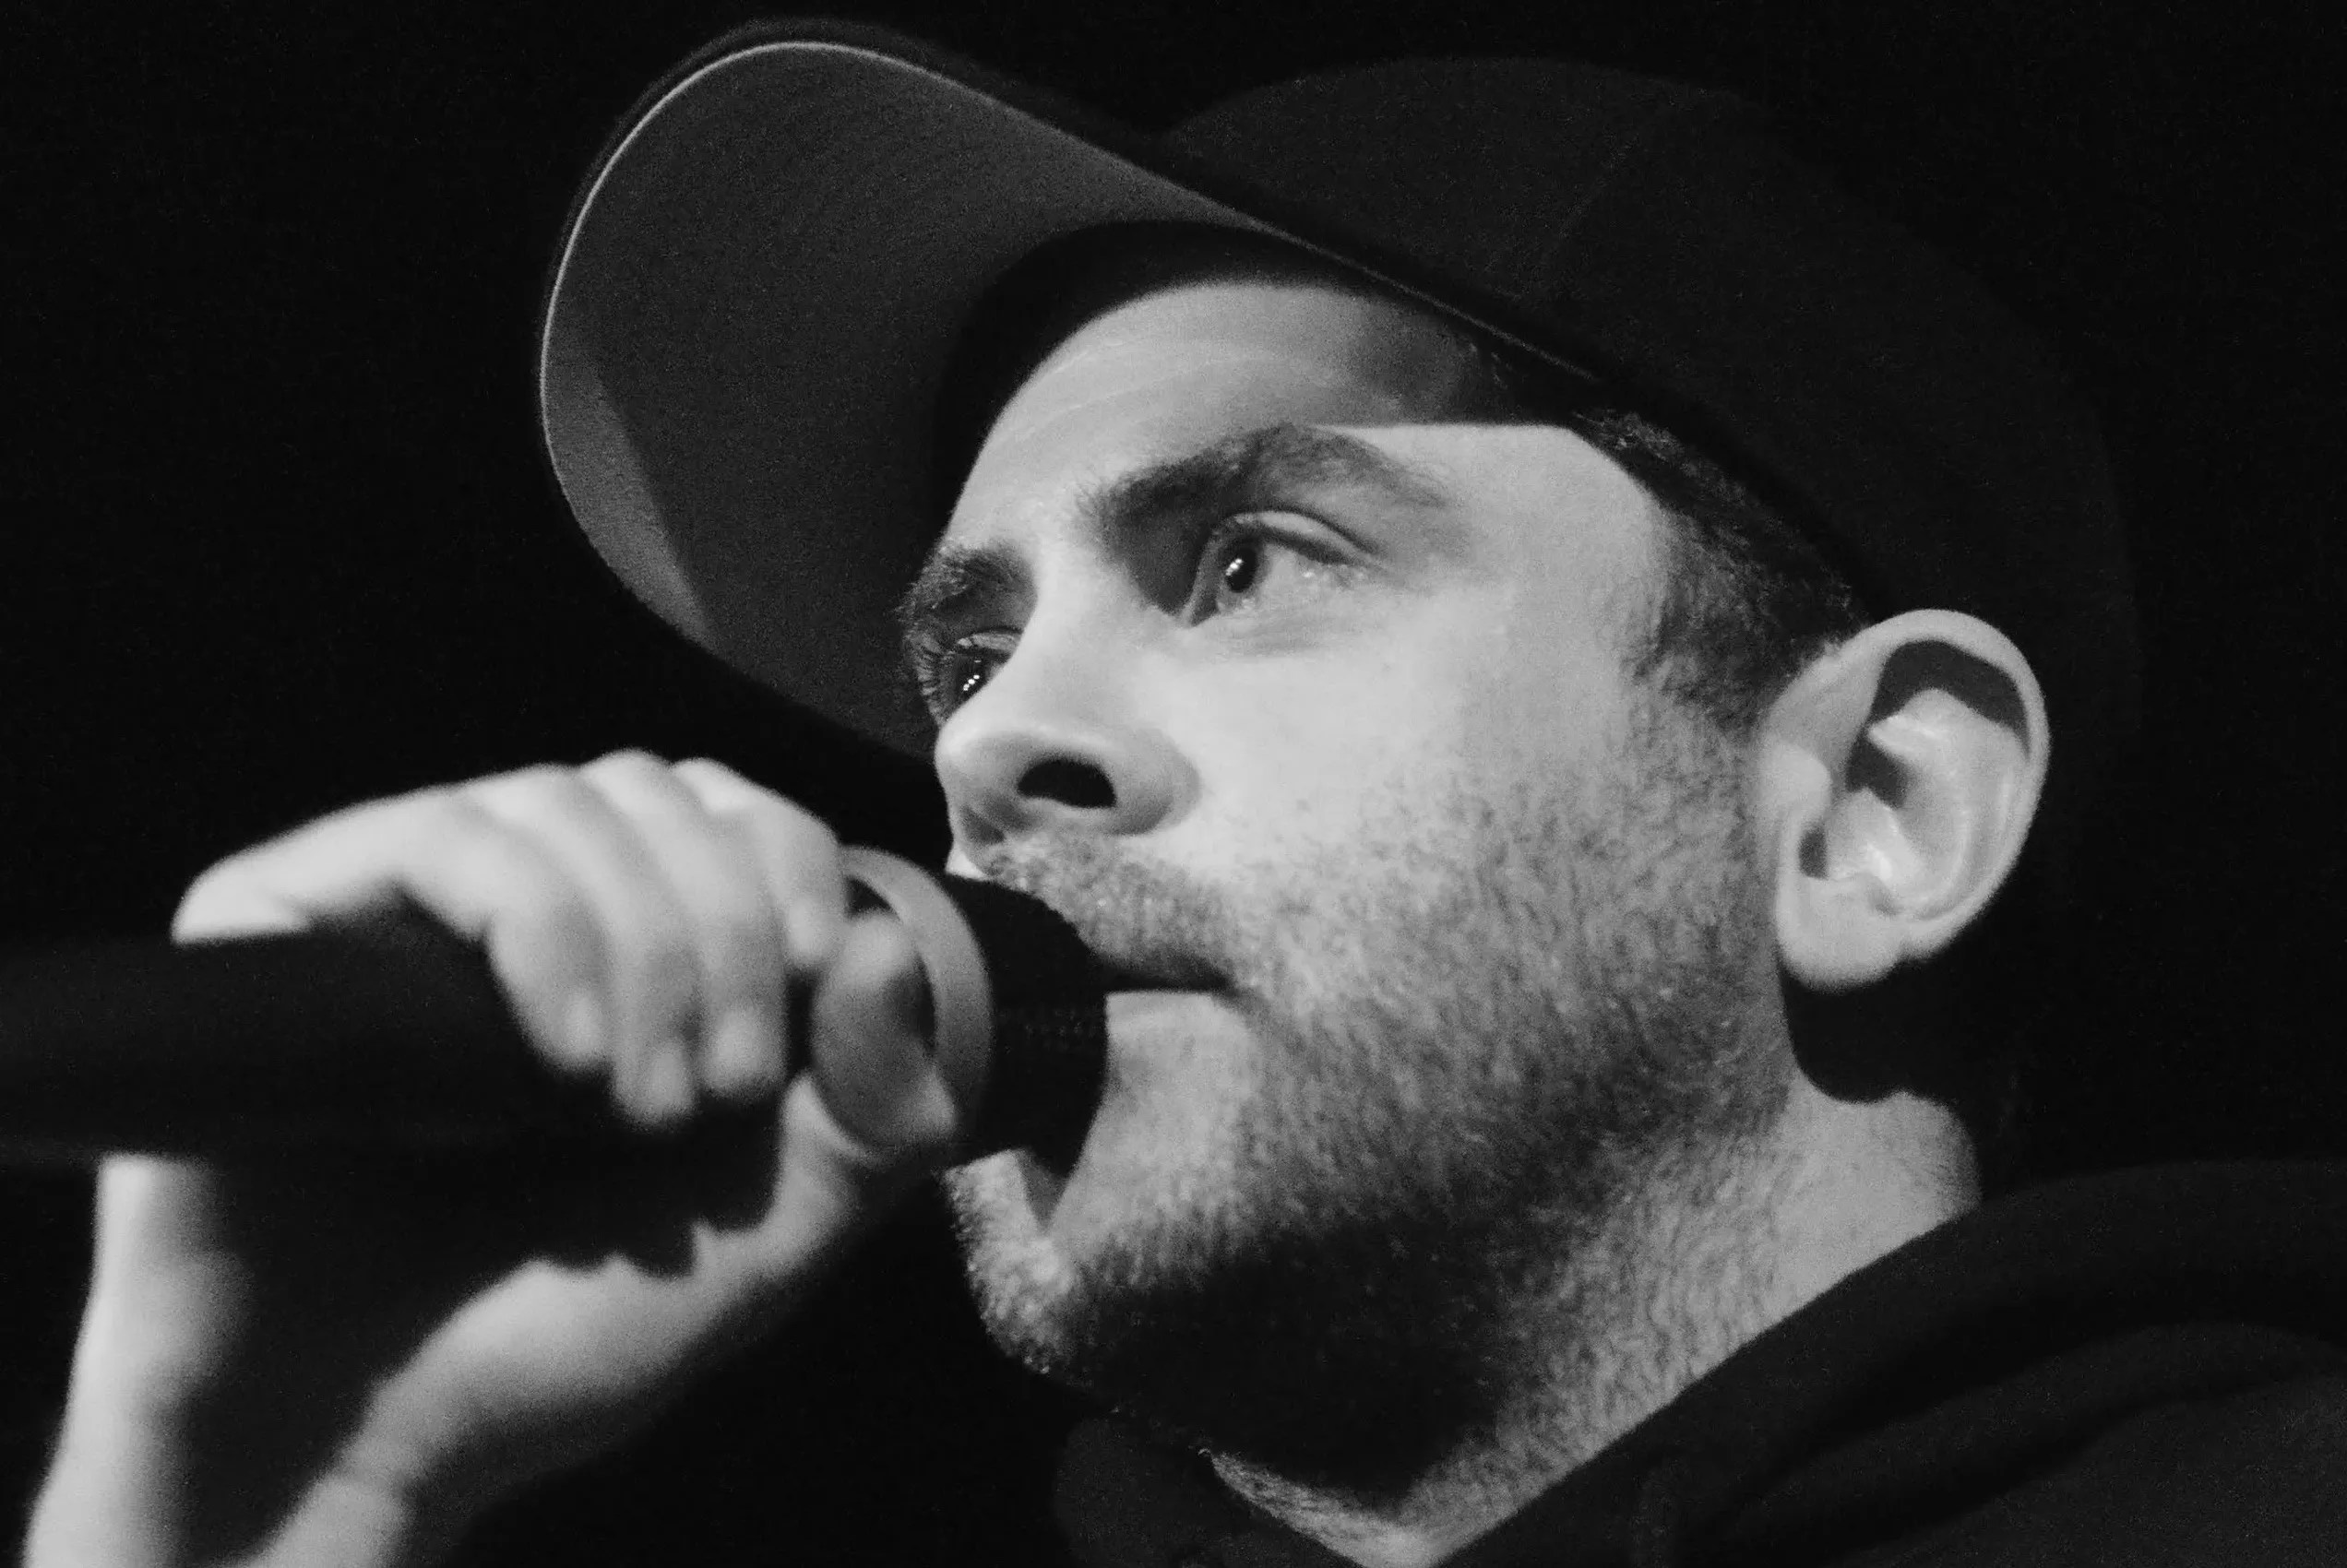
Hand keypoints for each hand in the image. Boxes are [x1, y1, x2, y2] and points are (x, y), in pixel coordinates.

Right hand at [27, 752, 958, 1567]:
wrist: (367, 1435)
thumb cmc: (563, 1330)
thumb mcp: (773, 1232)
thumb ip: (872, 1108)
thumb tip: (898, 944)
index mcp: (636, 942)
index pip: (731, 808)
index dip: (788, 865)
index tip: (812, 974)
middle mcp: (523, 898)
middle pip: (658, 792)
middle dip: (722, 929)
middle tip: (717, 1089)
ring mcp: (402, 896)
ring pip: (561, 803)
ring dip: (639, 946)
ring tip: (632, 1103)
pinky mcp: (289, 911)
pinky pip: (441, 837)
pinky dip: (539, 927)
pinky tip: (559, 1057)